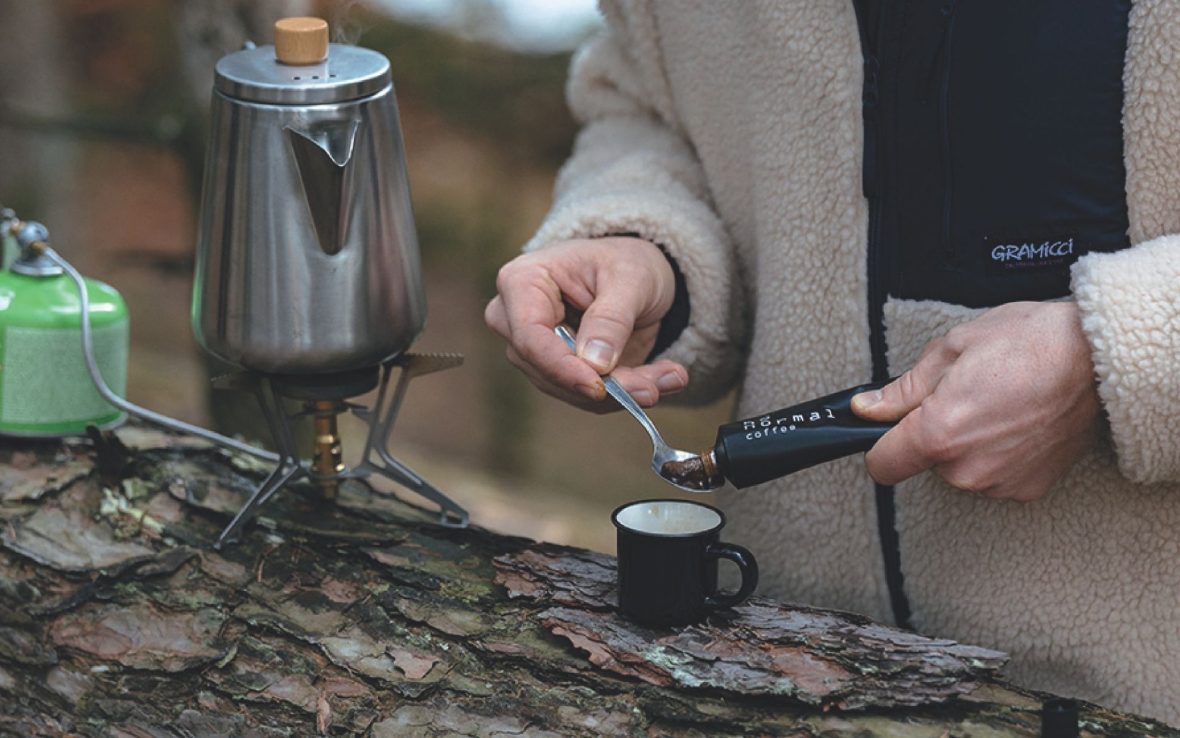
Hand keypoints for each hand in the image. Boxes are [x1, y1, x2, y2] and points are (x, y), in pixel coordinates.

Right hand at [484, 237, 688, 412]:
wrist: (635, 274)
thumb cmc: (625, 262)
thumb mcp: (630, 278)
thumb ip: (612, 319)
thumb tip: (595, 364)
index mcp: (523, 281)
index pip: (529, 337)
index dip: (562, 368)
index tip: (599, 387)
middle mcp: (517, 320)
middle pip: (547, 370)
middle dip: (603, 385)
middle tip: (654, 387)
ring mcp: (534, 351)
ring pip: (570, 389)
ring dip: (623, 391)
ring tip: (670, 377)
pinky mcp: (558, 372)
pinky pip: (587, 394)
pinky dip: (627, 392)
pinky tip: (663, 379)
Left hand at [851, 302, 1100, 500]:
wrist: (1099, 357)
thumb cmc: (1029, 342)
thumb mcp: (952, 349)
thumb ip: (903, 389)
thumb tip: (868, 407)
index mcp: (938, 433)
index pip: (882, 465)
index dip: (879, 445)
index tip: (888, 431)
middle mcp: (967, 469)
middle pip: (925, 462)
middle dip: (935, 433)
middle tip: (965, 396)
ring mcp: (1000, 483)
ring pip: (961, 469)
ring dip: (970, 444)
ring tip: (999, 404)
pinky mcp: (1028, 488)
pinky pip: (994, 475)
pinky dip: (999, 453)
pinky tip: (1018, 422)